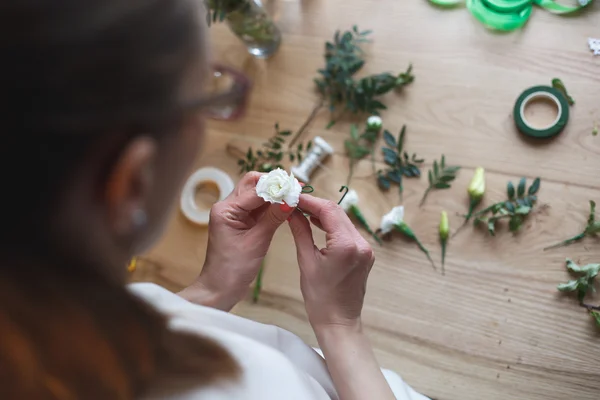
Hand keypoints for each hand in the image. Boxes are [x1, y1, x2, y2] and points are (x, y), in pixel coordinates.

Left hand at [180, 172, 293, 310]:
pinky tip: (285, 207)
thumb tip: (290, 200)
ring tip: (294, 196)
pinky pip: (258, 208)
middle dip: (274, 184)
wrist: (220, 288)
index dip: (276, 187)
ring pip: (257, 195)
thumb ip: (273, 218)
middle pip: (253, 185)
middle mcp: (227, 207)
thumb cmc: (233, 269)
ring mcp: (234, 214)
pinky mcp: (241, 222)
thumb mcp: (257, 241)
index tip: (296, 186)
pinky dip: (271, 206)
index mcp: (225, 209)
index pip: (254, 189)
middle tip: (295, 188)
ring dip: (274, 195)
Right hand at [288, 194, 374, 329]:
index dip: (309, 200)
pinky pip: (348, 232)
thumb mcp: (306, 261)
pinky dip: (333, 226)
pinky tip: (317, 224)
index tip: (293, 196)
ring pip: (343, 220)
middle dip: (316, 205)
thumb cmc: (320, 298)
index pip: (328, 210)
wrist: (338, 322)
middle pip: (338, 212)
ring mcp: (365, 249)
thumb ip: (301, 232)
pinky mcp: (365, 254)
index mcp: (347, 245)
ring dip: (324, 214)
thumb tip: (292, 211)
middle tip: (296, 201)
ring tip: (303, 212)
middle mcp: (361, 244)